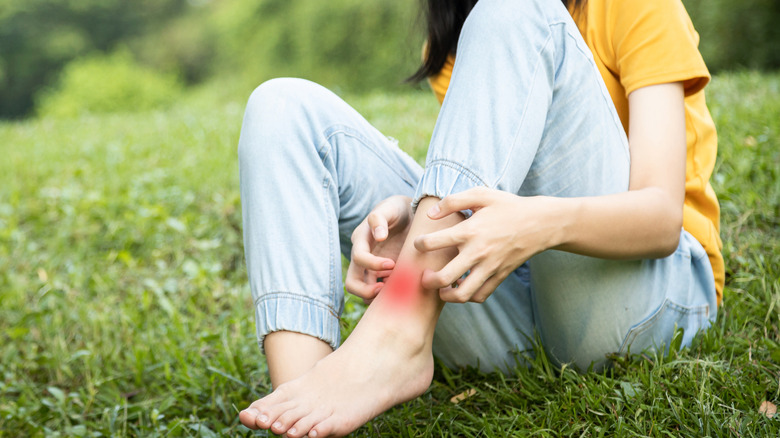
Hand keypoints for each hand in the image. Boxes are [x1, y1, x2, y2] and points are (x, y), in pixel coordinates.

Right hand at [345, 195, 412, 301]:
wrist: (408, 214)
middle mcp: (363, 257)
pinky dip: (388, 296)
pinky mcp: (383, 275)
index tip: (392, 263)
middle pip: (352, 283)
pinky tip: (403, 291)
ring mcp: (372, 268)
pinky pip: (380, 292)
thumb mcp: (389, 208)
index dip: (373, 264)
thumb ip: (380, 218)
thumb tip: (379, 236)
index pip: (359, 258)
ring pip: (365, 292)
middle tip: (386, 290)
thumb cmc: (397, 209)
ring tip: (397, 293)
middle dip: (365, 291)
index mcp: (361, 240)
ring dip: (377, 297)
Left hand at [414, 187, 557, 302]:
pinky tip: (462, 287)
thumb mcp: (481, 194)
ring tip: (441, 287)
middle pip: (444, 277)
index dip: (419, 244)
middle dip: (428, 280)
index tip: (418, 244)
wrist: (540, 223)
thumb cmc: (508, 206)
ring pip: (462, 294)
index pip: (433, 243)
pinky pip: (480, 296)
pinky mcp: (499, 276)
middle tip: (424, 275)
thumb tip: (431, 214)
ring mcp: (490, 267)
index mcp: (470, 231)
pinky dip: (467, 296)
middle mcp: (478, 252)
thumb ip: (452, 201)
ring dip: (446, 295)